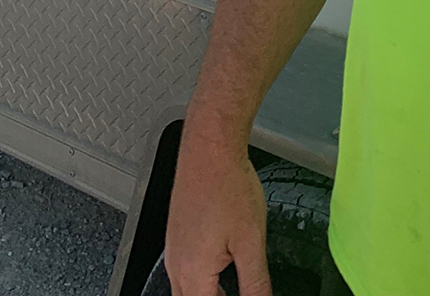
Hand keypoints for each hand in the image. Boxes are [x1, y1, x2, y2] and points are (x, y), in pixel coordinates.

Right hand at [164, 130, 271, 295]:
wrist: (210, 147)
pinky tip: (222, 267)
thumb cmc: (228, 186)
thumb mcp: (251, 242)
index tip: (250, 295)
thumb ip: (256, 283)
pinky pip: (185, 271)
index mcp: (192, 274)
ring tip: (235, 287)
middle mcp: (176, 265)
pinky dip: (202, 280)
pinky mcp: (176, 234)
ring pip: (186, 289)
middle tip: (240, 289)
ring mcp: (173, 249)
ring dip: (210, 293)